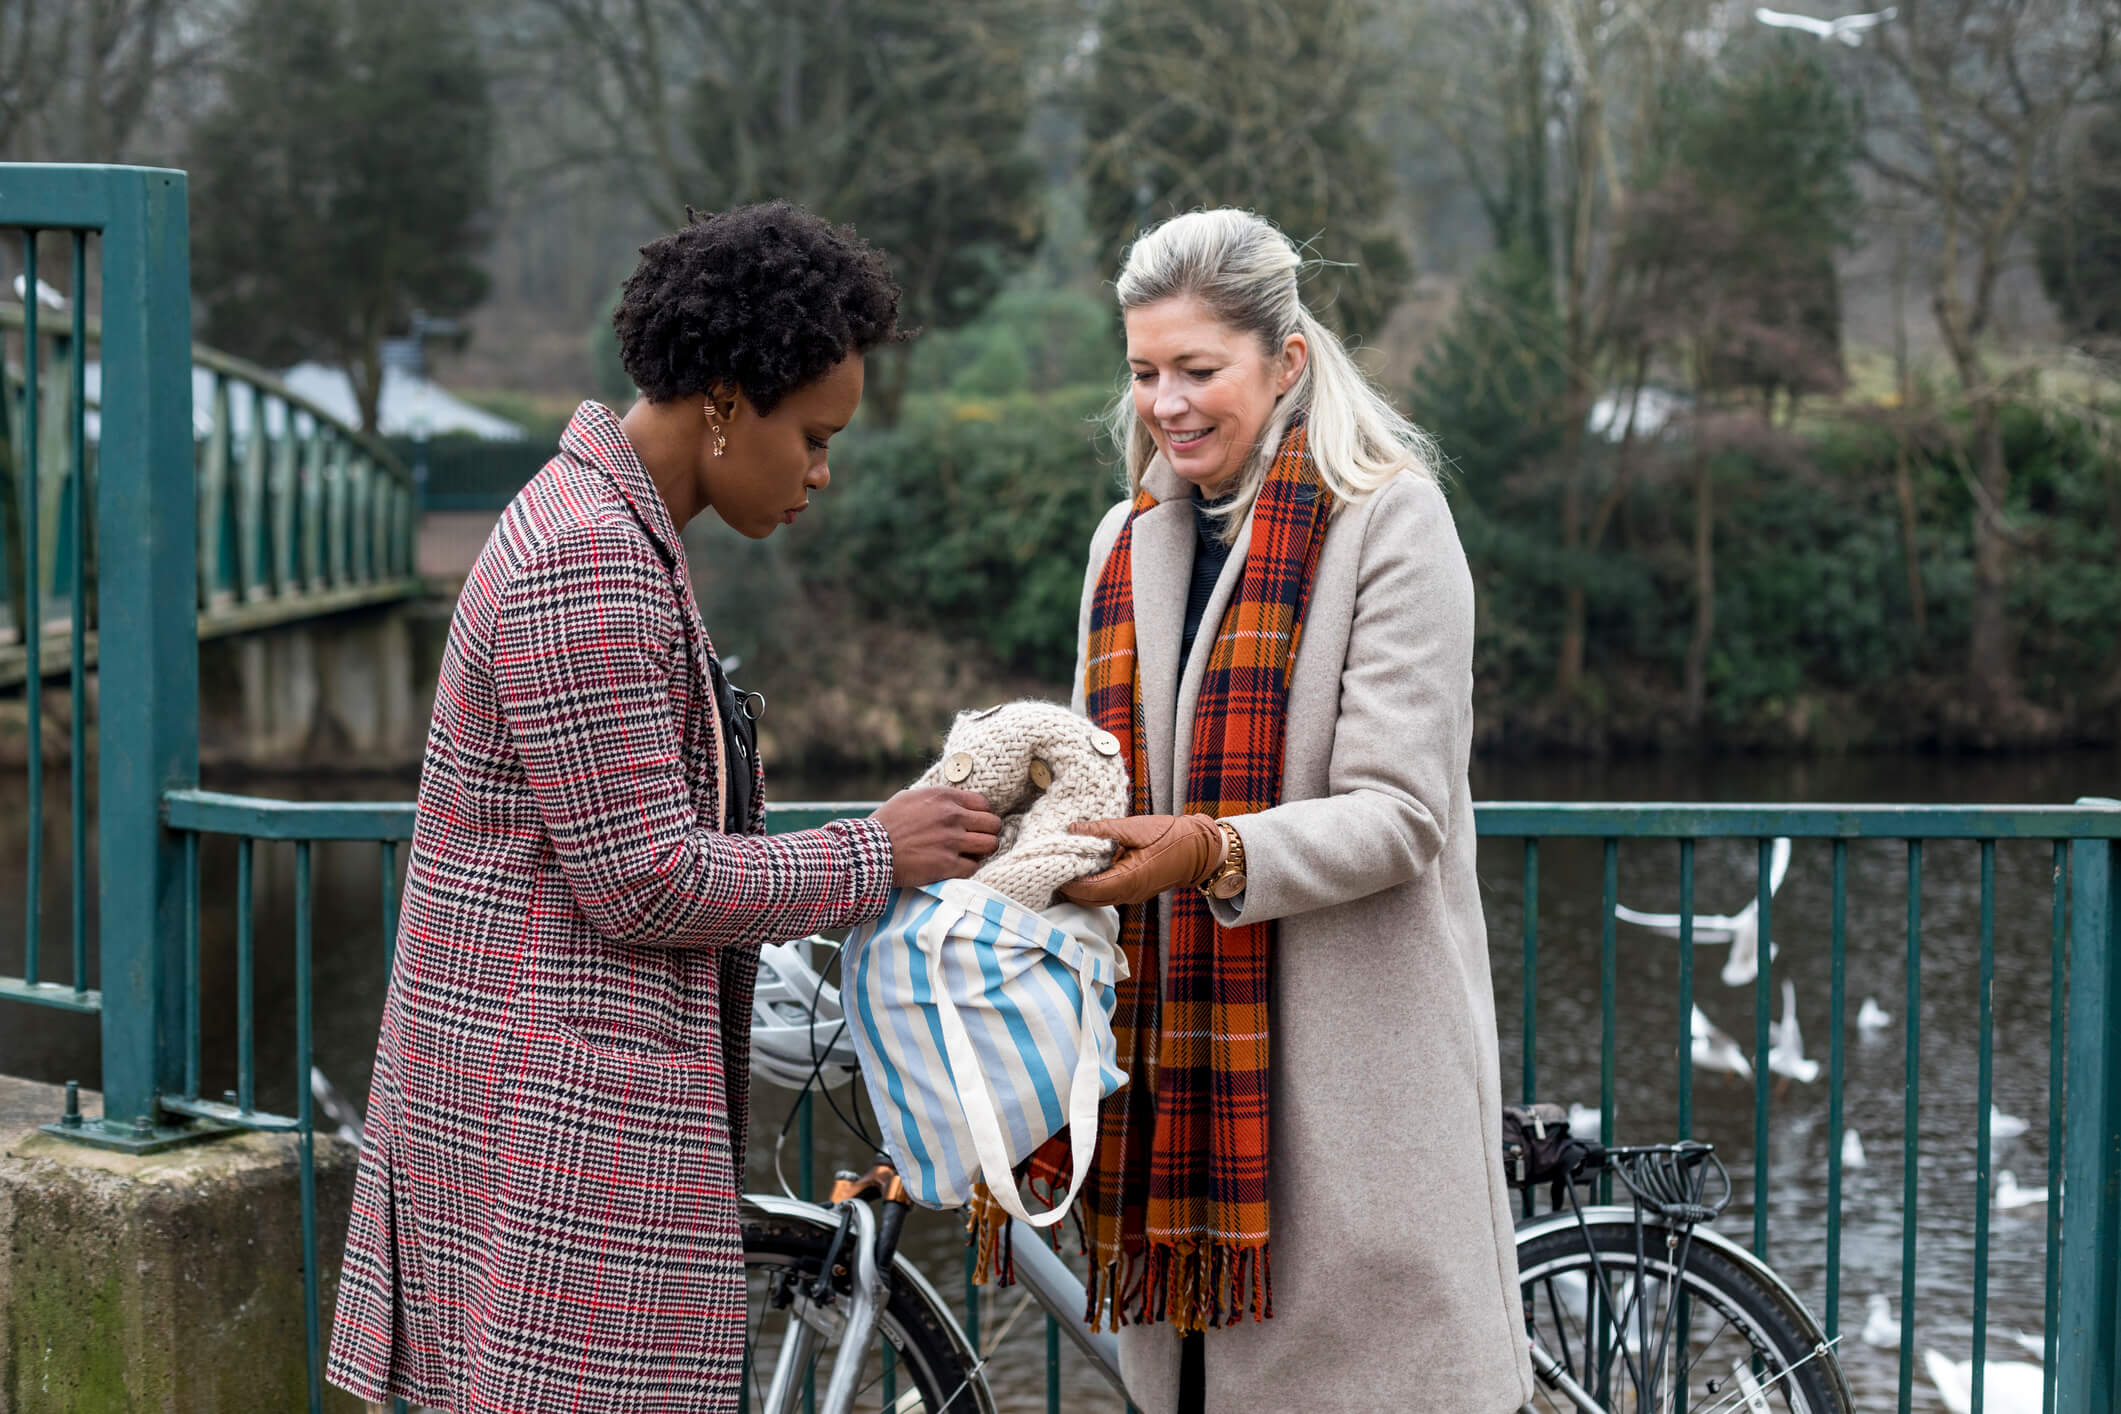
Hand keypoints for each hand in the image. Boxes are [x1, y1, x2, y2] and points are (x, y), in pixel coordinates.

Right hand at [873, 788, 1002, 886]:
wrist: (870, 851)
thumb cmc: (885, 824)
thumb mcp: (909, 798)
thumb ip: (934, 798)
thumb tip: (950, 801)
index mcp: (943, 797)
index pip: (983, 803)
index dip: (981, 815)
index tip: (974, 824)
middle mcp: (952, 816)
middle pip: (993, 823)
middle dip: (987, 832)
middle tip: (976, 840)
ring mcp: (952, 841)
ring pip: (990, 845)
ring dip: (982, 851)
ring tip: (970, 854)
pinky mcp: (948, 864)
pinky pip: (974, 866)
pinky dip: (968, 868)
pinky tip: (956, 867)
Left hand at [1057, 815, 1224, 906]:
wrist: (1199, 850)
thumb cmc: (1171, 836)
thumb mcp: (1135, 827)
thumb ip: (1102, 829)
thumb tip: (1073, 827)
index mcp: (1128, 879)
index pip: (1088, 890)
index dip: (1068, 881)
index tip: (1053, 866)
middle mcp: (1128, 894)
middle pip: (1087, 900)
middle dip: (1069, 887)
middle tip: (1053, 866)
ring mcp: (1131, 896)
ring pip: (1095, 900)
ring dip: (1079, 889)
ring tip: (1065, 866)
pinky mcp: (1133, 892)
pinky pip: (1106, 895)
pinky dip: (1091, 887)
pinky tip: (1085, 869)